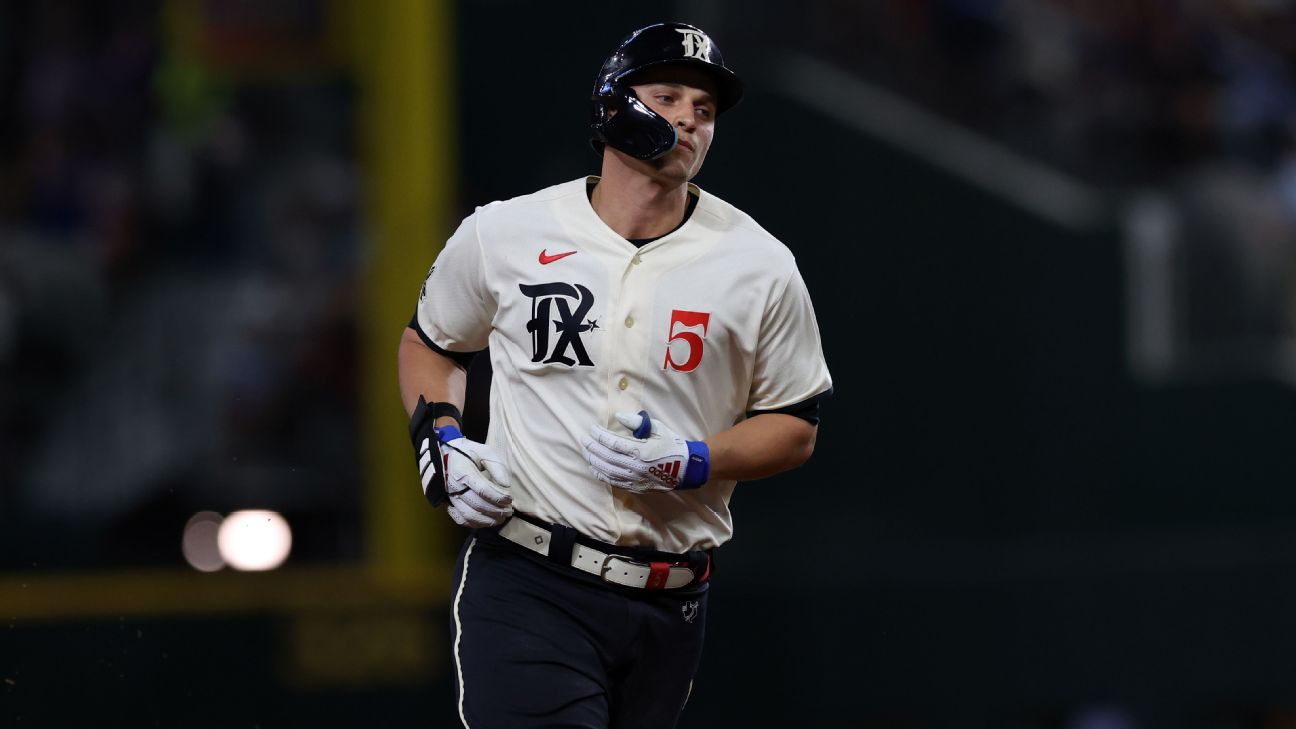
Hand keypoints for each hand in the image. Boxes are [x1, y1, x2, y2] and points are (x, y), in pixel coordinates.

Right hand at [410, 396, 511, 527]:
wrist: (445, 454)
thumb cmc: (468, 452)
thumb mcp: (484, 451)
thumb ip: (497, 465)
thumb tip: (506, 485)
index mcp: (463, 471)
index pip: (483, 489)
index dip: (498, 497)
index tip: (510, 499)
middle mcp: (454, 486)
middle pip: (478, 504)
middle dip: (496, 510)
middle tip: (509, 511)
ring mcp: (450, 497)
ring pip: (469, 515)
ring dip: (488, 520)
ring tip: (501, 518)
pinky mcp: (448, 503)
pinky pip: (461, 519)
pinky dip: (475, 523)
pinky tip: (487, 521)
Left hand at [581, 410, 709, 492]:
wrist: (686, 469)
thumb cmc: (672, 444)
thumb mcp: (657, 428)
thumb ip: (636, 422)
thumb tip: (618, 417)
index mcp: (641, 450)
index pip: (613, 443)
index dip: (599, 436)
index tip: (592, 429)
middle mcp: (635, 466)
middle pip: (606, 458)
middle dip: (592, 448)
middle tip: (583, 440)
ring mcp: (635, 479)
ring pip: (607, 471)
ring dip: (594, 461)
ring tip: (586, 453)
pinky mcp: (636, 487)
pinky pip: (614, 482)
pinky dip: (602, 475)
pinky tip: (595, 468)